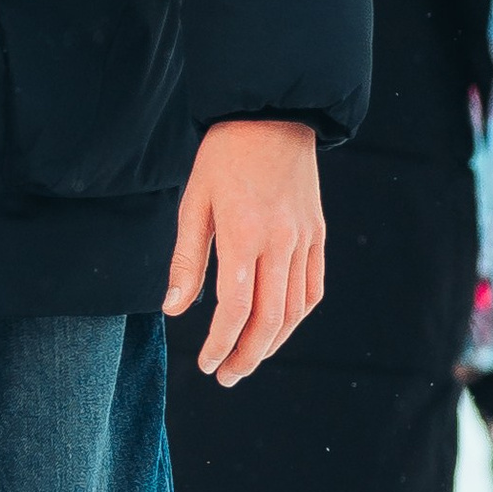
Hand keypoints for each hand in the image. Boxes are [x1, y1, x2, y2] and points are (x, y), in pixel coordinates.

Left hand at [165, 118, 324, 386]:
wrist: (272, 115)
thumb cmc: (223, 156)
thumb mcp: (194, 202)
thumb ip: (187, 260)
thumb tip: (174, 309)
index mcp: (244, 235)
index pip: (234, 309)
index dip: (219, 344)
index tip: (205, 363)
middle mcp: (280, 242)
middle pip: (268, 319)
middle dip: (246, 356)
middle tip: (226, 376)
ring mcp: (305, 240)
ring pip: (294, 311)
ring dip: (271, 344)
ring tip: (247, 360)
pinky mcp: (318, 235)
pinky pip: (312, 289)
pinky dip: (296, 317)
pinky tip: (276, 329)